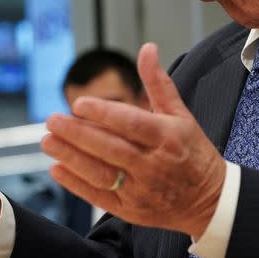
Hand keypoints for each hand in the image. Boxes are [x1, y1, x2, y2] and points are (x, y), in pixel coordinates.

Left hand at [42, 43, 225, 236]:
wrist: (210, 199)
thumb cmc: (192, 151)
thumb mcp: (181, 114)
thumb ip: (158, 82)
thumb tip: (147, 48)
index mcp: (168, 137)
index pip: (132, 123)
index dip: (104, 113)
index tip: (78, 103)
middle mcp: (154, 164)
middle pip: (111, 148)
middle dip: (78, 134)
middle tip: (52, 120)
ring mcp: (142, 190)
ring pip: (101, 173)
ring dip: (71, 158)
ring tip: (48, 142)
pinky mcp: (131, 209)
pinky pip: (99, 196)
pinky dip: (76, 183)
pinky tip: (57, 168)